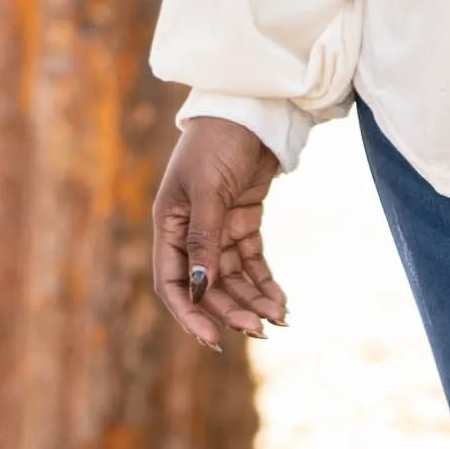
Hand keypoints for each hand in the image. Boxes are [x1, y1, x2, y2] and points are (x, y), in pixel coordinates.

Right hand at [152, 118, 286, 347]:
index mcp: (168, 224)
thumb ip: (204, 238)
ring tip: (279, 319)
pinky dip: (265, 282)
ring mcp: (217, 227)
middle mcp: (189, 230)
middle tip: (262, 330)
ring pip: (233, 277)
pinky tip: (281, 302)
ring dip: (253, 300)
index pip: (172, 281)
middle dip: (232, 309)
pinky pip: (252, 261)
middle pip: (207, 285)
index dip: (189, 312)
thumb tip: (199, 286)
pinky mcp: (243, 221)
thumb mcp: (208, 190)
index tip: (212, 339)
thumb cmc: (218, 142)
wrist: (250, 109)